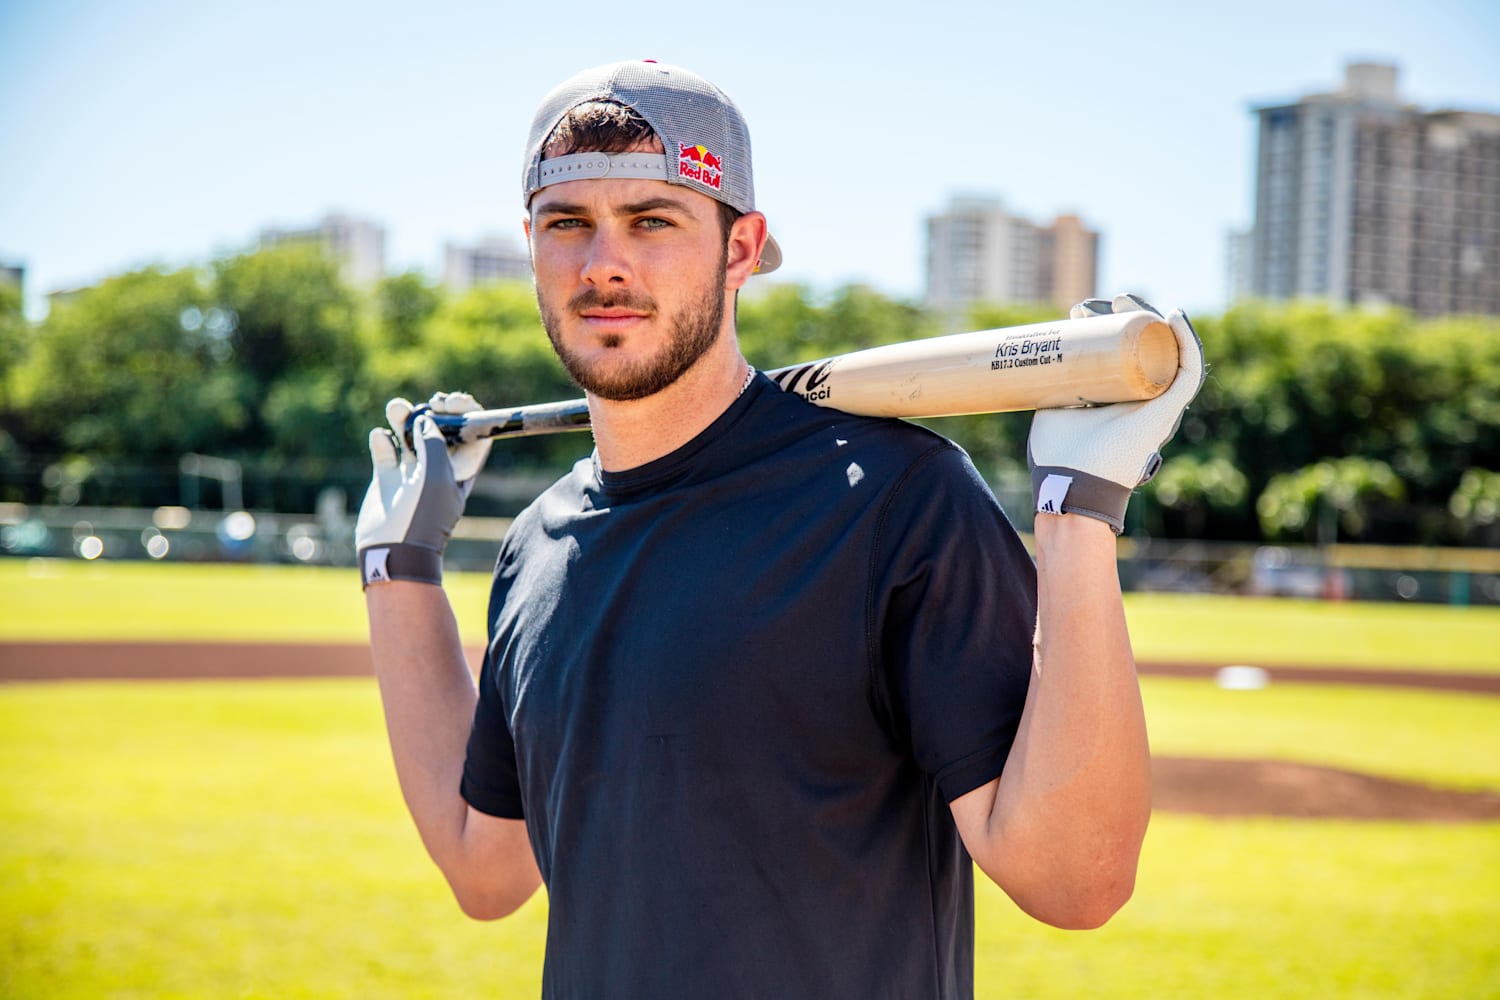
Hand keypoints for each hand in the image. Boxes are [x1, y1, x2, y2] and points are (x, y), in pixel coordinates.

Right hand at [354, 391, 490, 587]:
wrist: (393, 549)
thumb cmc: (423, 515)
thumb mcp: (436, 476)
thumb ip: (434, 443)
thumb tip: (426, 421)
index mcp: (460, 471)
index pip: (473, 435)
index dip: (467, 414)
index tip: (453, 402)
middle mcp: (438, 470)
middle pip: (441, 431)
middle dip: (435, 412)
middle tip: (430, 402)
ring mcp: (412, 474)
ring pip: (410, 437)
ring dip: (404, 418)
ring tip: (395, 407)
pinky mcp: (388, 479)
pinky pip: (386, 451)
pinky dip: (383, 439)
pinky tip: (380, 436)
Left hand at [1027, 294, 1205, 533]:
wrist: (1070, 482)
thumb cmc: (1058, 453)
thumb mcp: (1051, 407)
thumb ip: (1053, 387)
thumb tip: (1044, 359)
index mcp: (1120, 398)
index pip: (1123, 352)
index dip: (1107, 326)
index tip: (1080, 311)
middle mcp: (1144, 399)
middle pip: (1145, 347)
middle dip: (1126, 317)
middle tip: (1098, 302)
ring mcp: (1159, 405)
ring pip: (1166, 351)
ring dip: (1151, 320)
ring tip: (1126, 299)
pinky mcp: (1168, 411)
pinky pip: (1189, 370)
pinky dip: (1187, 341)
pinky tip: (1175, 315)